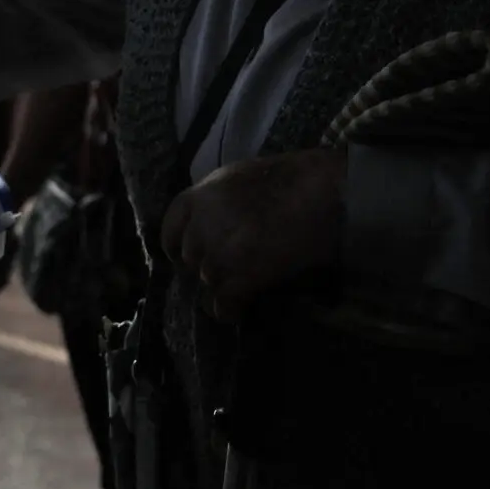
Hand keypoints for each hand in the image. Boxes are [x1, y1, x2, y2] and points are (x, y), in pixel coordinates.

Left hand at [160, 148, 346, 322]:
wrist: (319, 194)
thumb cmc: (289, 179)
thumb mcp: (238, 178)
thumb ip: (216, 202)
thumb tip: (211, 221)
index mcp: (198, 197)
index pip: (170, 229)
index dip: (176, 246)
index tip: (184, 256)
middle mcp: (201, 226)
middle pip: (191, 258)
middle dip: (205, 265)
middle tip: (227, 270)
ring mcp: (218, 254)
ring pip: (208, 282)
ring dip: (221, 288)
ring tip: (238, 290)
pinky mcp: (239, 278)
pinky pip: (223, 303)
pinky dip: (229, 310)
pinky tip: (239, 310)